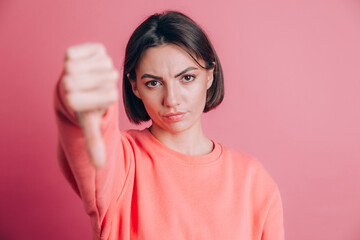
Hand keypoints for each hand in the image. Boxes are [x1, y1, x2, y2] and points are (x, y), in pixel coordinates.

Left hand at [61, 43, 118, 167]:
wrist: (70, 87)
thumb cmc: (85, 106)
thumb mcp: (91, 124)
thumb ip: (94, 143)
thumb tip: (100, 166)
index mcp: (72, 100)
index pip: (110, 95)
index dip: (112, 97)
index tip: (98, 101)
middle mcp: (67, 81)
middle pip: (108, 78)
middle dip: (109, 84)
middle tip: (97, 87)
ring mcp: (68, 65)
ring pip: (106, 64)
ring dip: (105, 71)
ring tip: (94, 77)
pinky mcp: (71, 51)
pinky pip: (99, 50)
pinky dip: (99, 56)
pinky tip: (91, 64)